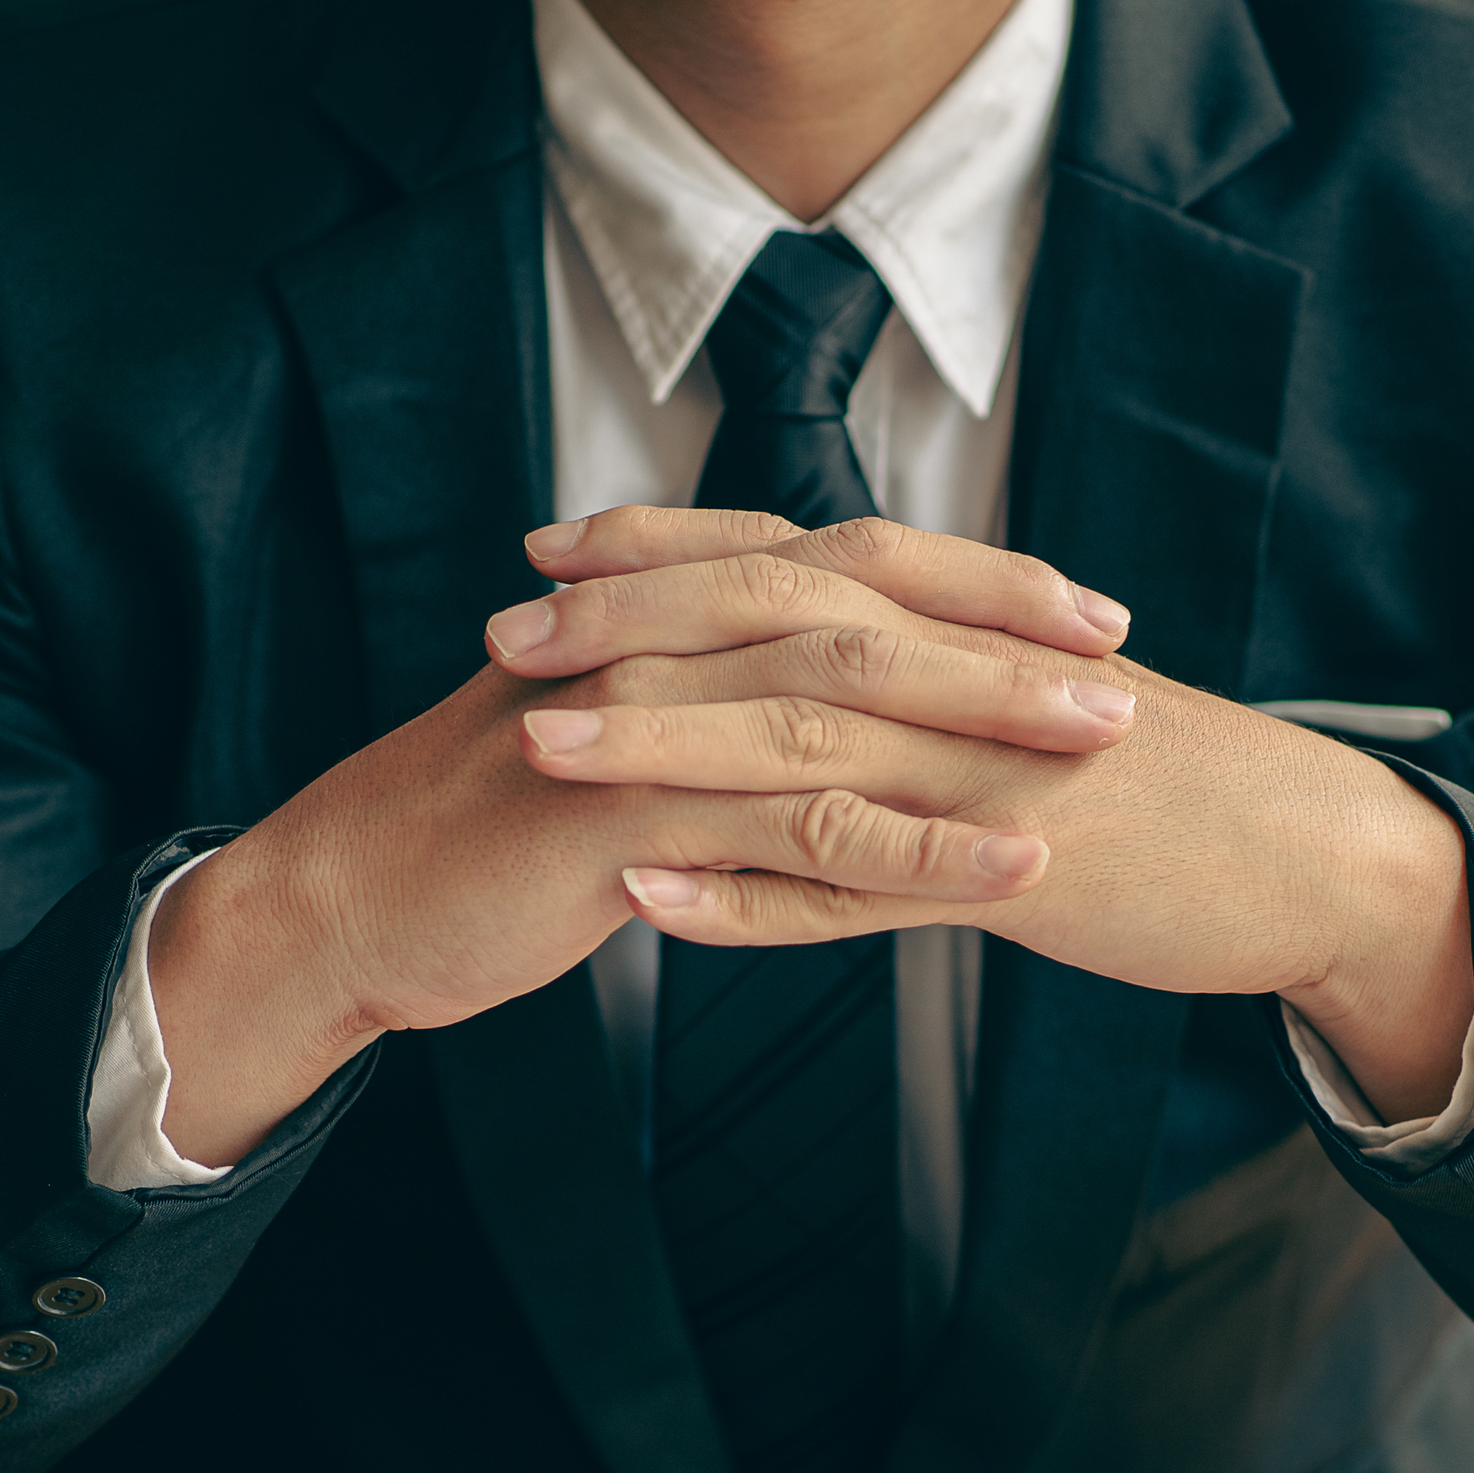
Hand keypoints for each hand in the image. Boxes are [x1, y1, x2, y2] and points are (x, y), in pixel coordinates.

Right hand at [146, 531, 1132, 1163]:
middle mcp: (668, 648)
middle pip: (868, 614)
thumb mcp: (604, 747)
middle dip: (1007, 636)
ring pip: (852, 707)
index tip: (1079, 611)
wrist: (348, 901)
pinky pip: (806, 833)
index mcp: (670, 622)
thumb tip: (798, 711)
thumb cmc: (478, 835)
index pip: (846, 571)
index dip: (969, 585)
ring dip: (991, 726)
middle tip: (1125, 660)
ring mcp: (650, 725)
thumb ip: (699, 712)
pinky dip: (922, 851)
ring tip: (1105, 749)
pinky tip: (1014, 871)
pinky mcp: (636, 819)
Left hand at [512, 509, 1473, 1116]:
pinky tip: (650, 898)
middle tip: (504, 635)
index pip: (794, 558)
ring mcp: (988, 774)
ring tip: (536, 747)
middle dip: (628, 626)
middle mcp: (968, 677)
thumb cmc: (1186, 792)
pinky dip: (749, 895)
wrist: (1322, 856)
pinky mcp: (1016, 876)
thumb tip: (840, 670)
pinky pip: (861, 884)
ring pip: (796, 745)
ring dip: (657, 743)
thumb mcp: (1050, 709)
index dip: (666, 548)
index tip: (551, 548)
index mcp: (971, 629)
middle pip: (773, 626)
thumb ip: (944, 682)